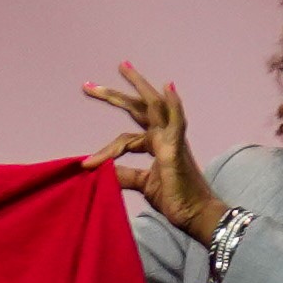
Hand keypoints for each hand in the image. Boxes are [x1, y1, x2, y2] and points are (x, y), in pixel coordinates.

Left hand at [85, 64, 226, 243]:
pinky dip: (173, 104)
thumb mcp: (143, 184)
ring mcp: (172, 139)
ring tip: (123, 68)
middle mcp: (164, 137)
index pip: (126, 136)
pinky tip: (168, 87)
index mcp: (156, 145)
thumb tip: (99, 171)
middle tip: (88, 85)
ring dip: (137, 86)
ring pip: (153, 106)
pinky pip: (176, 121)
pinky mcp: (177, 148)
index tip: (85, 164)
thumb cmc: (176, 199)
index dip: (104, 148)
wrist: (198, 215)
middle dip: (114, 94)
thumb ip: (125, 174)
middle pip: (138, 109)